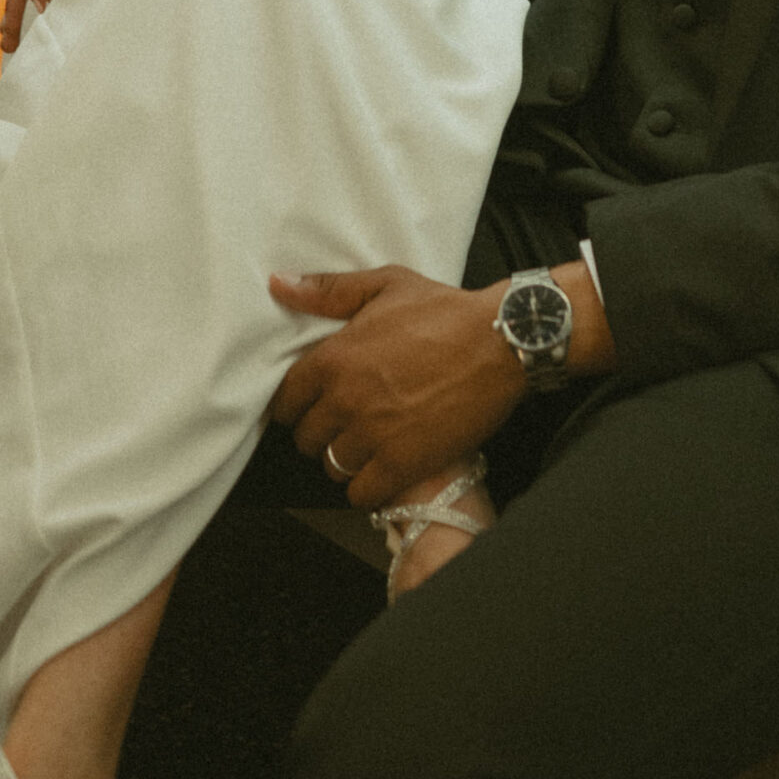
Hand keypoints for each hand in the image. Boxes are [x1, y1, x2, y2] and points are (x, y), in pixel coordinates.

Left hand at [268, 266, 525, 507]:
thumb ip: (328, 291)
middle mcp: (345, 400)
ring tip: (368, 445)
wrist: (500, 342)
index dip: (299, 404)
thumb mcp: (386, 285)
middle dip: (323, 432)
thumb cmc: (444, 311)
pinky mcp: (402, 464)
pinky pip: (361, 493)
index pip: (286, 401)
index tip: (315, 404)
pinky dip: (369, 485)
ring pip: (332, 467)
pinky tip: (385, 467)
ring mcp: (373, 435)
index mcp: (334, 358)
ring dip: (346, 459)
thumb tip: (279, 285)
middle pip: (307, 438)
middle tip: (347, 423)